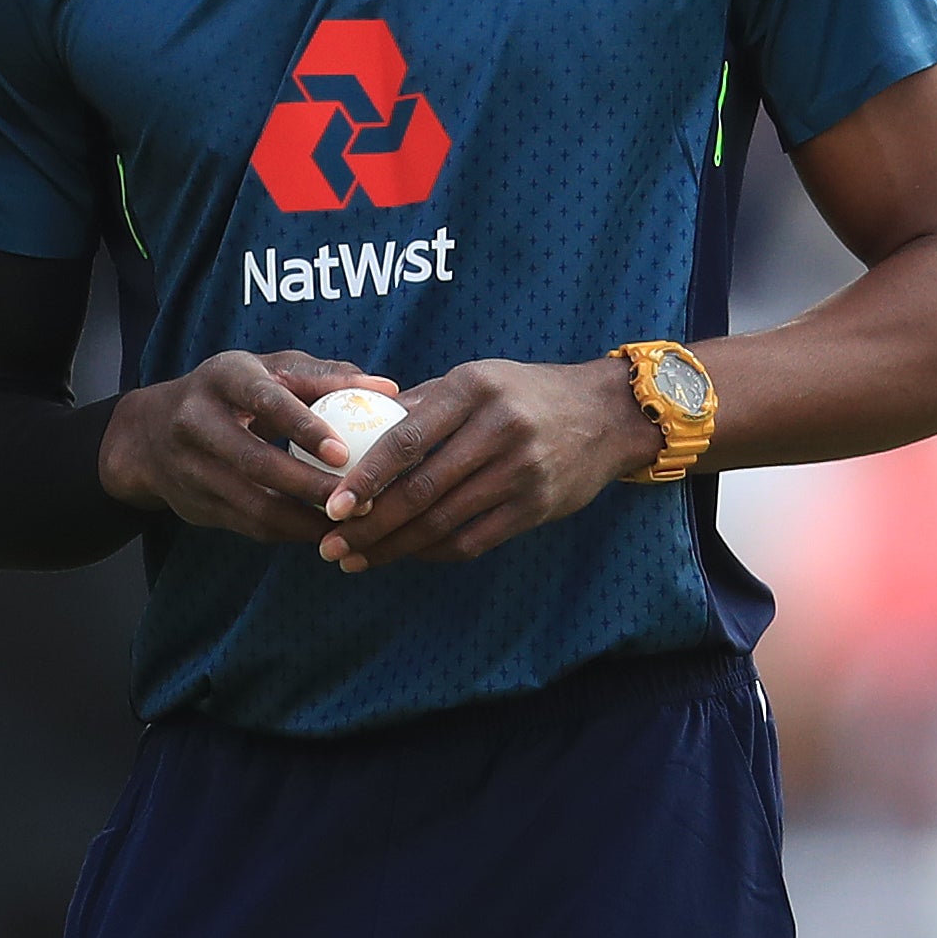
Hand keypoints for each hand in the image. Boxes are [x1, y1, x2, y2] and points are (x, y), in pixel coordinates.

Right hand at [99, 349, 400, 541]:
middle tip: (362, 501)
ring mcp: (190, 468)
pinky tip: (324, 533)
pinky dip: (290, 533)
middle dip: (311, 487)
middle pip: (256, 462)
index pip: (265, 400)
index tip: (343, 451)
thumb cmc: (232, 392)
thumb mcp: (268, 371)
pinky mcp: (194, 506)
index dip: (304, 427)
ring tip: (352, 524)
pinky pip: (249, 526)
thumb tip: (389, 388)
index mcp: (222, 377)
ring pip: (253, 504)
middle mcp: (197, 421)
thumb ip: (326, 377)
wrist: (148, 435)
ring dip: (305, 521)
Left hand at [315, 358, 661, 571]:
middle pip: (420, 489)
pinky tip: (405, 555)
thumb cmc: (523, 394)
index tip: (331, 504)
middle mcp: (499, 429)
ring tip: (355, 558)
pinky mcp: (538, 506)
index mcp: (472, 388)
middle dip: (369, 525)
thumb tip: (354, 427)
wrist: (606, 415)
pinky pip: (473, 539)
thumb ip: (422, 404)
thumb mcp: (476, 379)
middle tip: (330, 544)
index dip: (365, 476)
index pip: (406, 438)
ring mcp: (522, 471)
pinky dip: (433, 552)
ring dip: (393, 547)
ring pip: (443, 521)